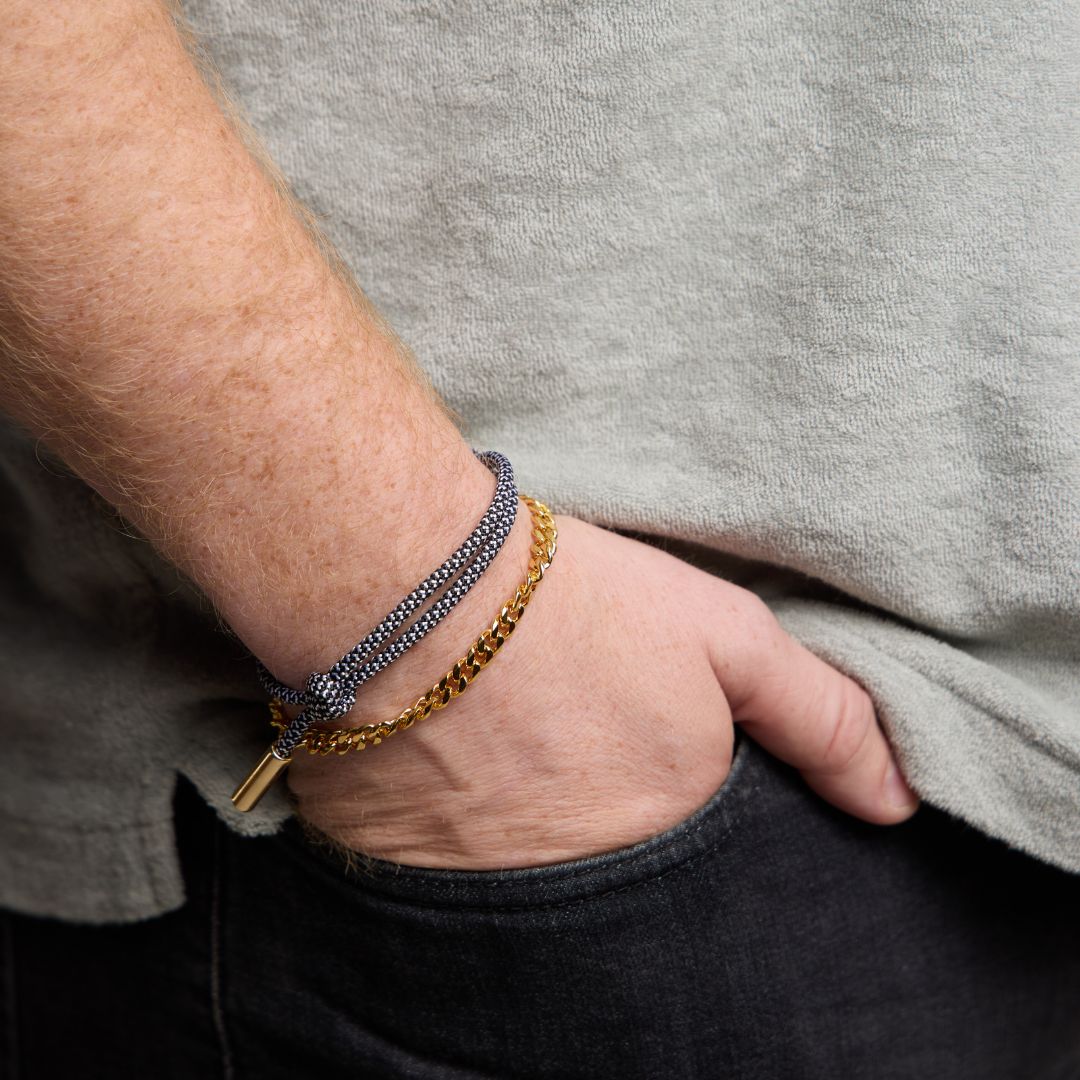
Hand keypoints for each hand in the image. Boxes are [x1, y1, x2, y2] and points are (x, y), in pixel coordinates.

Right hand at [286, 511, 918, 867]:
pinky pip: (440, 872)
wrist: (408, 584)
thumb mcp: (725, 634)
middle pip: (612, 867)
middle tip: (561, 730)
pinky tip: (442, 758)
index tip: (627, 730)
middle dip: (597, 810)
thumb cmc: (572, 595)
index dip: (663, 783)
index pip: (695, 851)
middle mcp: (581, 880)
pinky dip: (448, 827)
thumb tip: (897, 804)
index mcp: (666, 825)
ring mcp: (483, 886)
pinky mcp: (397, 869)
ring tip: (501, 736)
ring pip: (525, 875)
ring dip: (521, 821)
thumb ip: (822, 718)